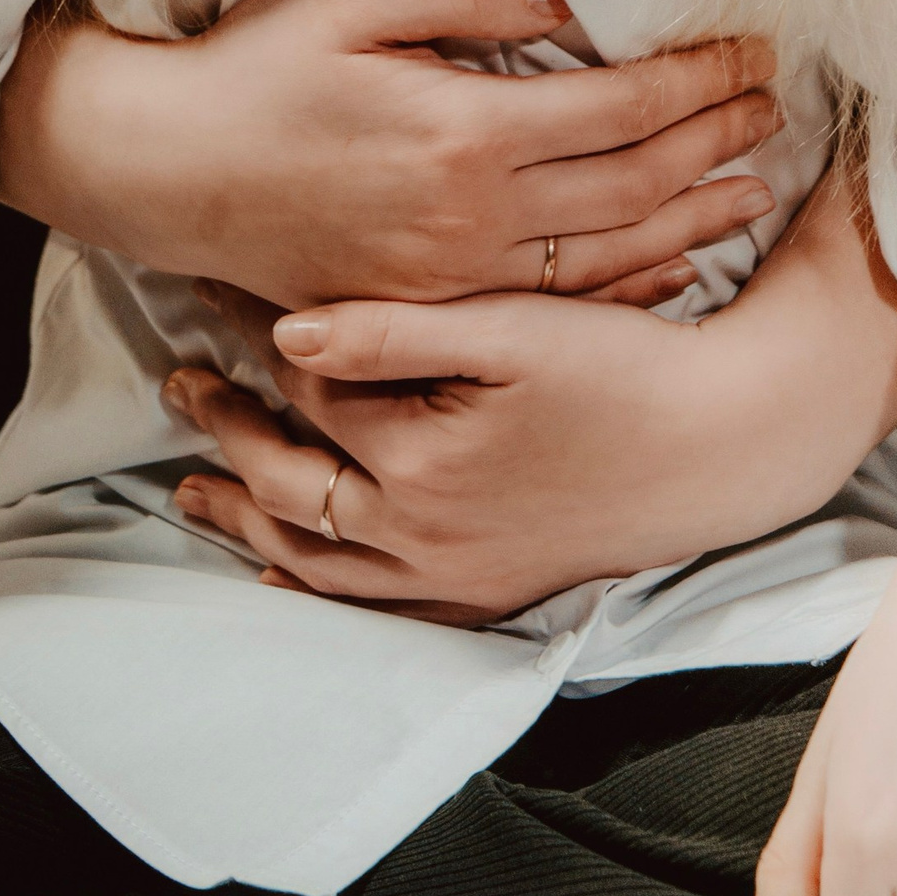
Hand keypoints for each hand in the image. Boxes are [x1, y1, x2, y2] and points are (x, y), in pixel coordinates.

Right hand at [0, 0, 783, 312]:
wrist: (166, 169)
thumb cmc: (256, 67)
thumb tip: (565, 2)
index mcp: (464, 135)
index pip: (621, 108)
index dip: (697, 78)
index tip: (752, 49)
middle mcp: (472, 219)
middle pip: (633, 185)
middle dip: (715, 144)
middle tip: (776, 108)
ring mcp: (453, 276)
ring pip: (608, 253)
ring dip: (692, 218)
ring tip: (754, 189)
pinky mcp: (429, 306)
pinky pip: (554, 301)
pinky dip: (627, 284)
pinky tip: (670, 267)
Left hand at [164, 291, 737, 618]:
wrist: (721, 445)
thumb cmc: (623, 369)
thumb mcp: (512, 326)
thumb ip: (394, 330)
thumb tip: (286, 330)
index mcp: (419, 461)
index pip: (304, 391)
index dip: (251, 335)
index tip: (212, 289)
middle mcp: (421, 535)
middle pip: (289, 488)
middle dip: (225, 432)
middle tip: (175, 384)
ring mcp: (452, 575)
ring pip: (315, 561)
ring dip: (248, 521)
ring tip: (194, 488)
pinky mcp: (486, 594)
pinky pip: (375, 606)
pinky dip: (317, 589)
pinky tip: (285, 577)